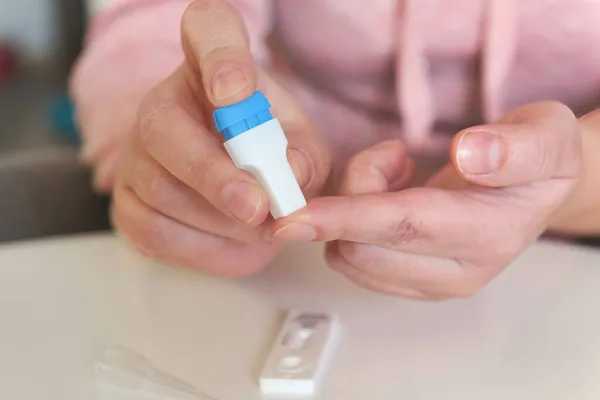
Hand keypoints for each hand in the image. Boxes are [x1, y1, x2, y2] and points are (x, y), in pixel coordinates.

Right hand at [112, 0, 330, 275]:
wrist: (237, 189)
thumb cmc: (269, 155)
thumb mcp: (298, 146)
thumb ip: (303, 154)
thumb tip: (292, 172)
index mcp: (211, 67)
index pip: (208, 31)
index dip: (220, 57)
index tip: (235, 89)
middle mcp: (161, 102)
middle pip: (163, 126)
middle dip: (214, 175)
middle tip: (257, 207)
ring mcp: (134, 154)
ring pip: (163, 190)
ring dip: (221, 222)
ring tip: (262, 228)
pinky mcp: (126, 203)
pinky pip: (155, 232)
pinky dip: (204, 248)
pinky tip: (234, 241)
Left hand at [274, 102, 580, 298]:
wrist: (534, 195)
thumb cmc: (537, 160)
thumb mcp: (546, 135)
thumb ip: (515, 146)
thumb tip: (470, 154)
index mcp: (487, 234)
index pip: (403, 227)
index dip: (347, 218)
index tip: (294, 219)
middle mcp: (455, 274)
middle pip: (360, 244)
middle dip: (355, 190)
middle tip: (393, 156)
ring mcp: (428, 285)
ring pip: (347, 254)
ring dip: (351, 207)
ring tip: (396, 176)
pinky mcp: (407, 284)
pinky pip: (350, 259)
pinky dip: (351, 225)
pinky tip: (387, 198)